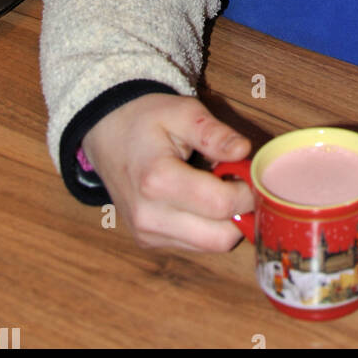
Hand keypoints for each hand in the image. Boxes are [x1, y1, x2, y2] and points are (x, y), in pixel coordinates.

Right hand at [81, 94, 254, 251]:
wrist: (106, 132)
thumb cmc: (146, 119)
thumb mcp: (182, 112)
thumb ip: (214, 133)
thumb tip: (243, 151)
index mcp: (158, 180)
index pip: (222, 205)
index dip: (248, 191)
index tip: (252, 172)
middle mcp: (149, 216)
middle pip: (220, 238)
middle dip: (241, 212)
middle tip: (239, 182)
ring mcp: (147, 233)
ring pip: (210, 246)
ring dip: (225, 221)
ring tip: (216, 187)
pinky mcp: (148, 241)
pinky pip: (194, 245)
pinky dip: (207, 226)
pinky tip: (200, 199)